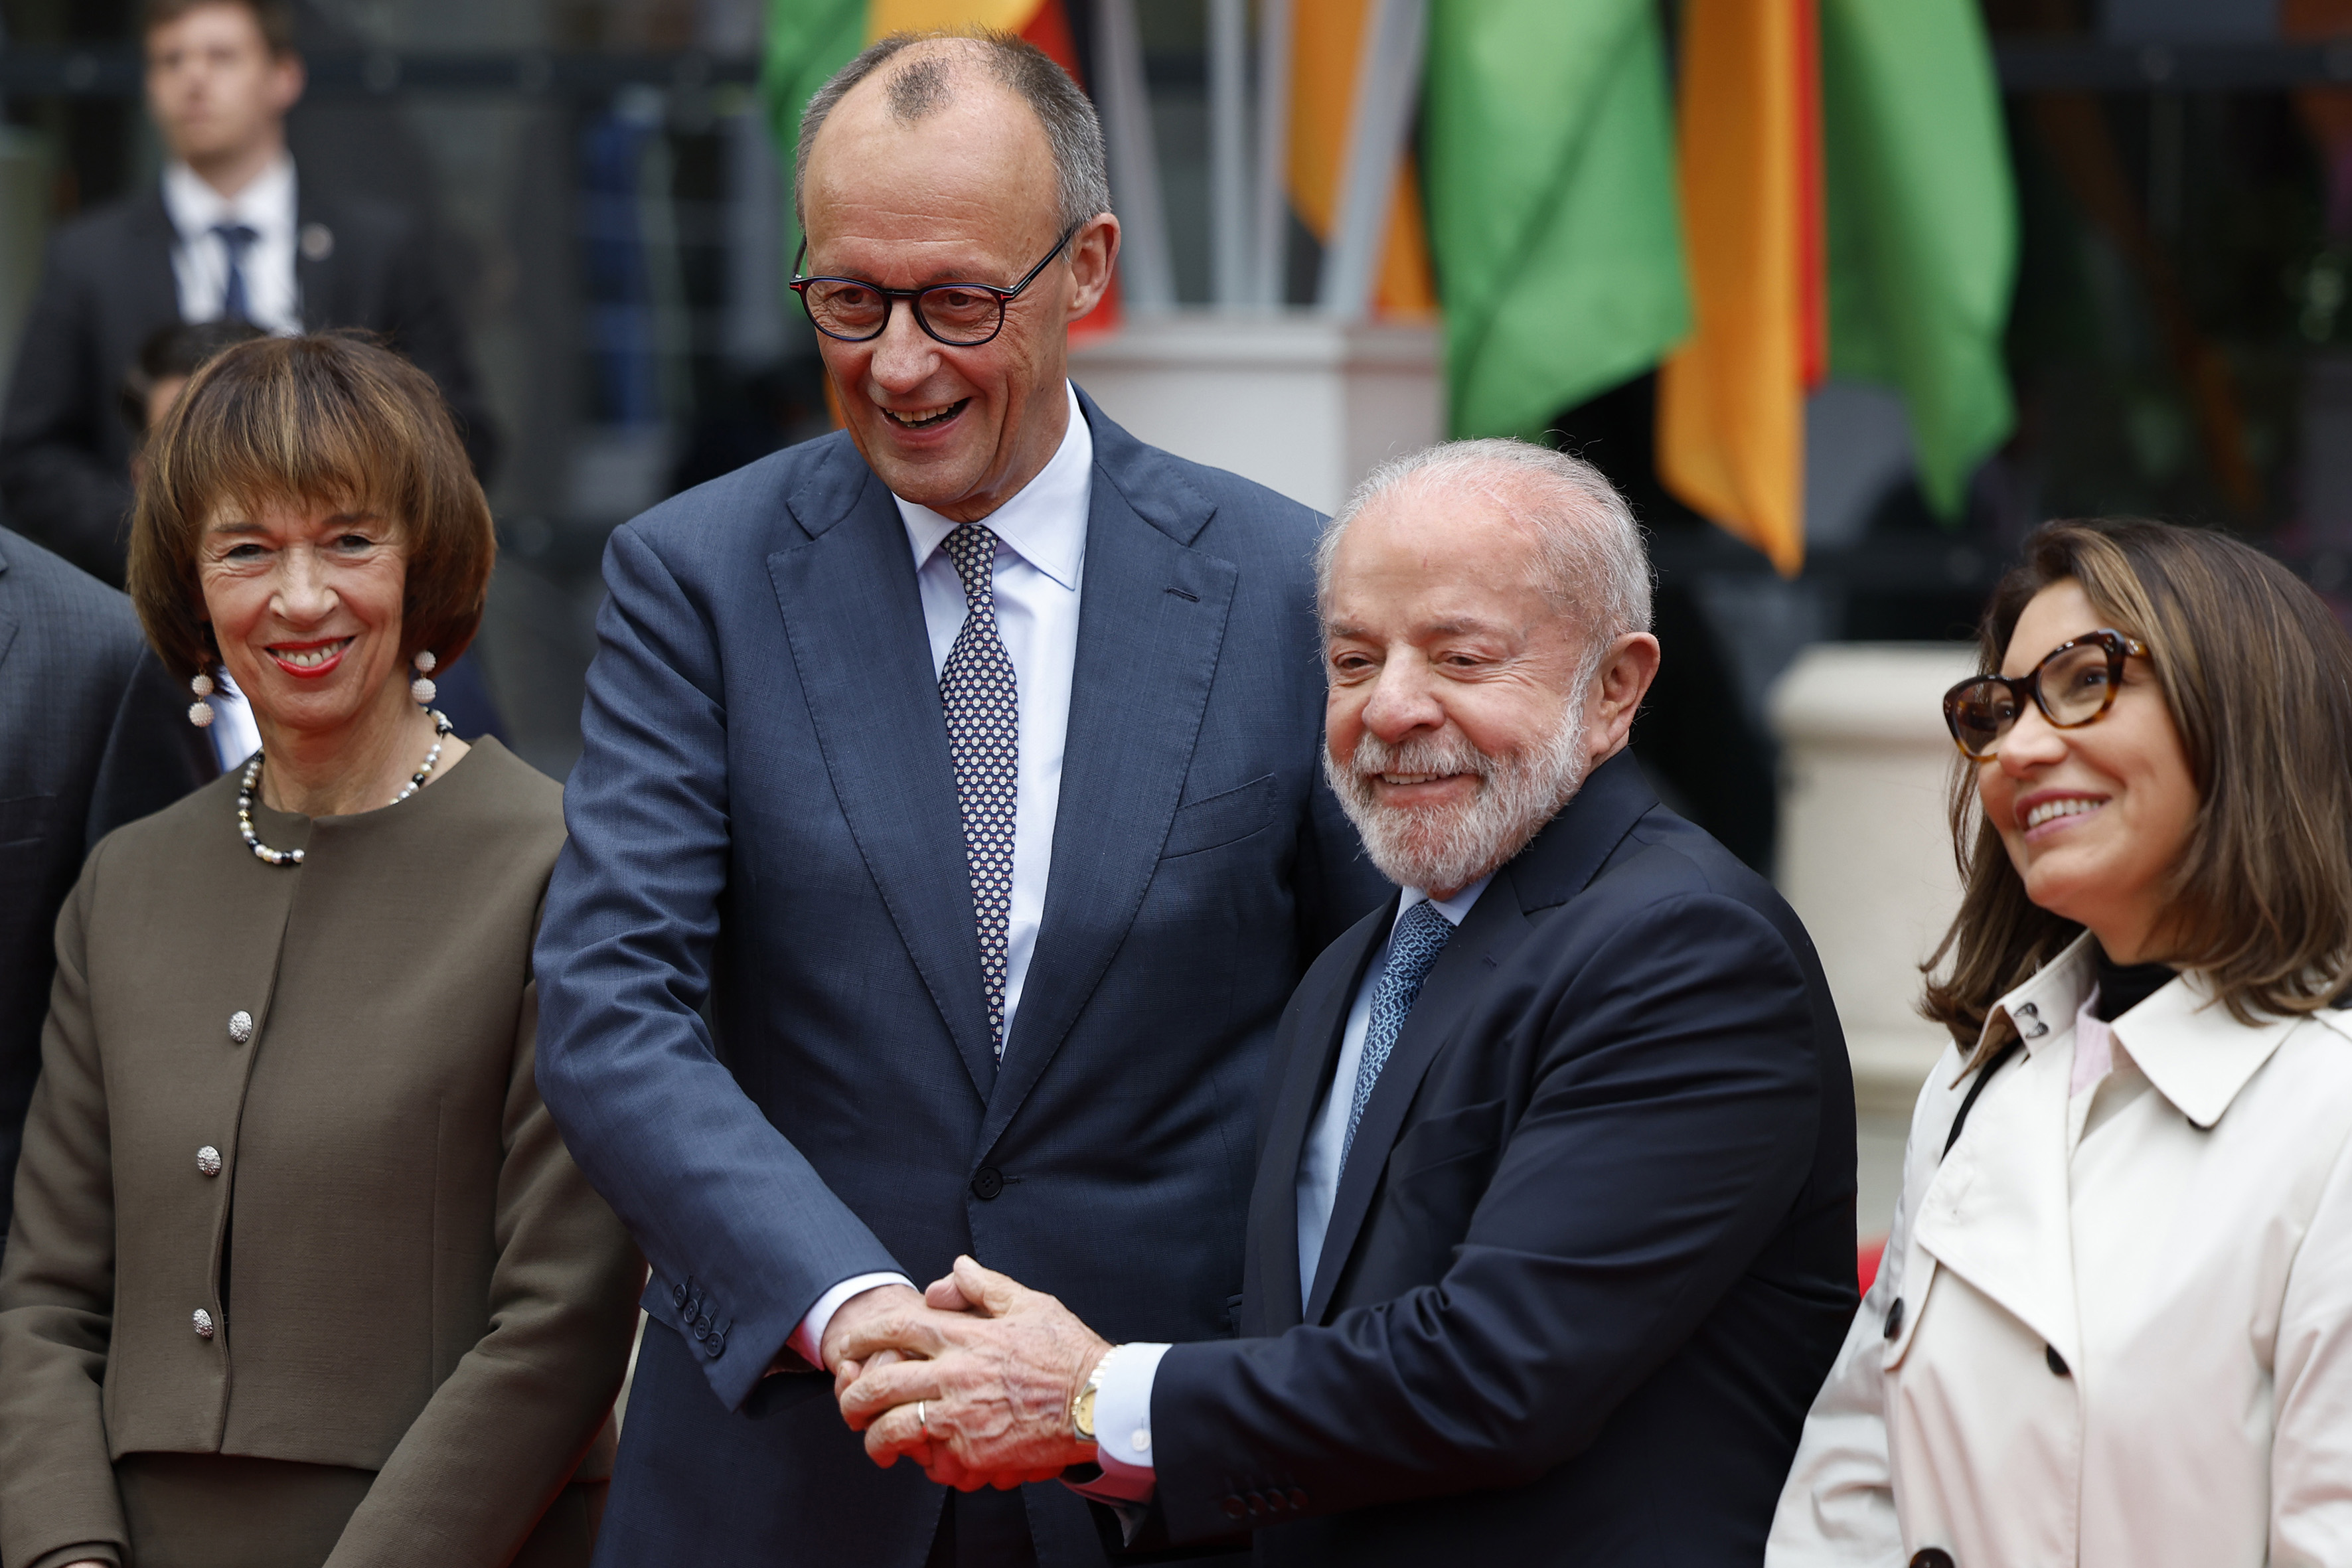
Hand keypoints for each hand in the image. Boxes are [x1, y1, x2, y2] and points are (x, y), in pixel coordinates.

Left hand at [835, 1255, 1110, 1489]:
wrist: (1097, 1402)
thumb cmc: (1067, 1352)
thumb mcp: (1029, 1303)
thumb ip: (984, 1286)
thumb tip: (951, 1272)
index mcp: (965, 1335)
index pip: (895, 1328)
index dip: (862, 1337)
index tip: (848, 1347)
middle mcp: (956, 1375)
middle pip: (879, 1384)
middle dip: (851, 1397)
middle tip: (848, 1404)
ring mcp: (961, 1417)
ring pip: (894, 1429)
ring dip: (875, 1438)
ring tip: (876, 1441)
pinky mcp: (974, 1453)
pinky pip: (931, 1462)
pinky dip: (923, 1462)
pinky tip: (926, 1459)